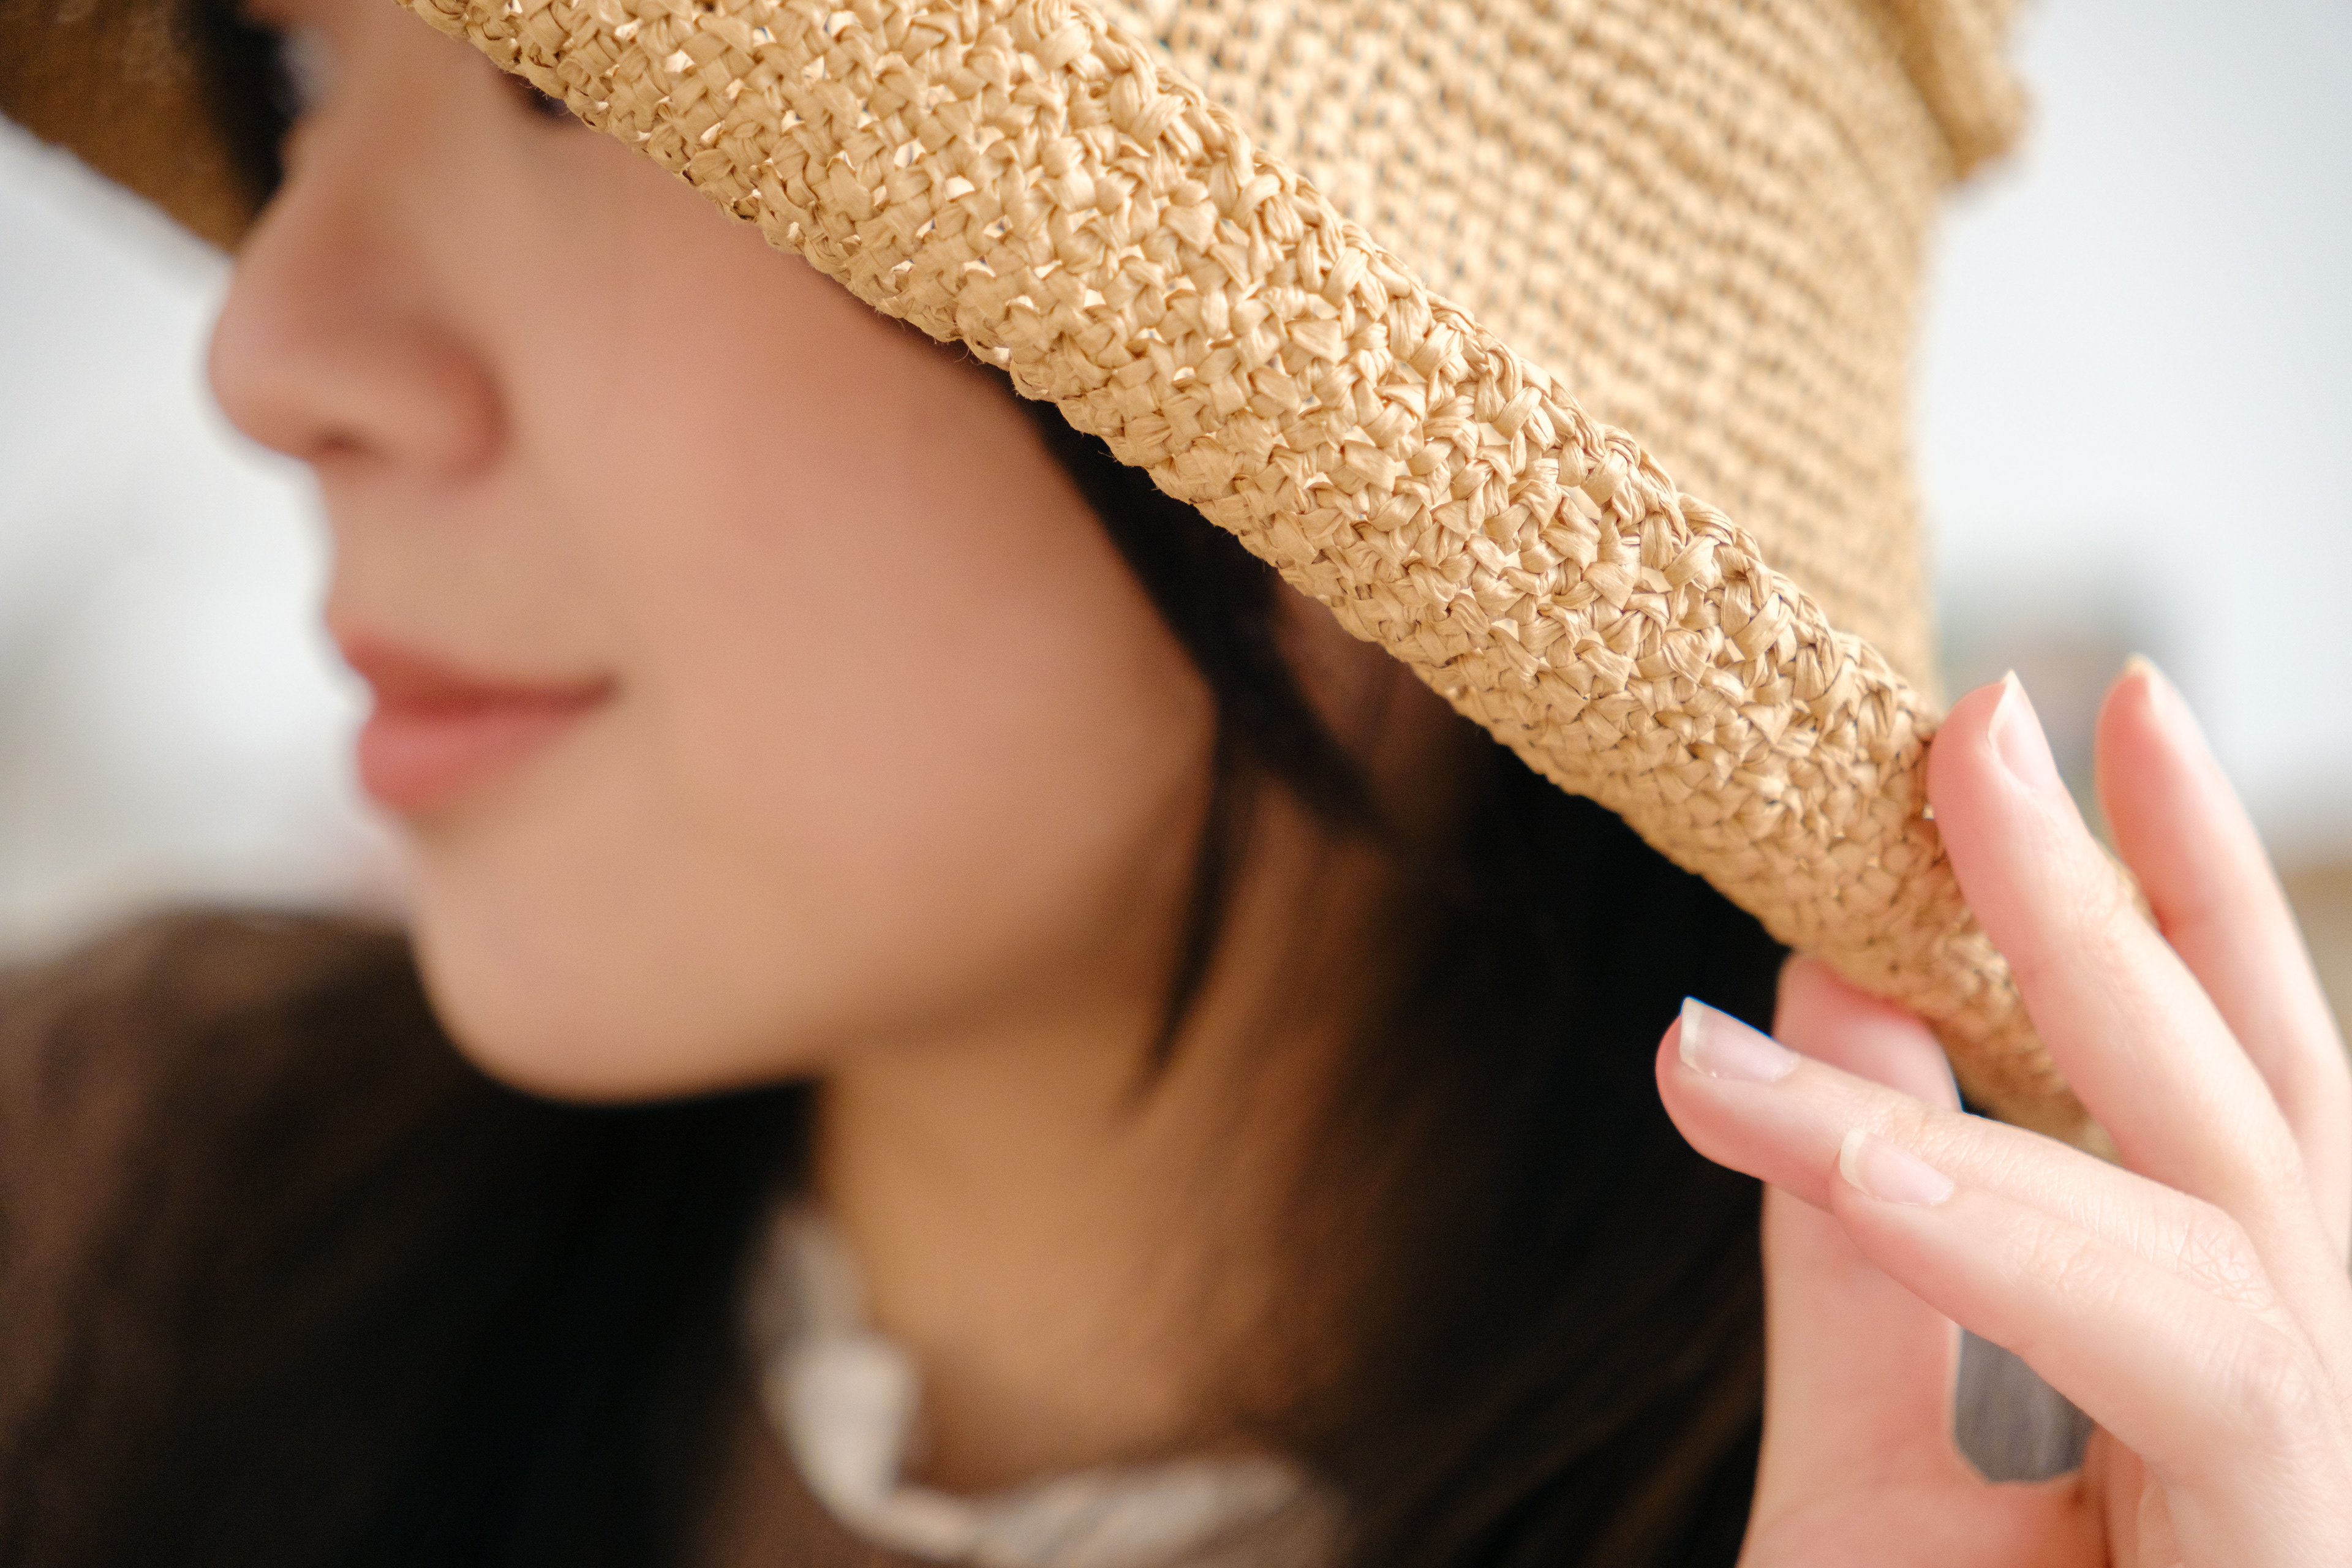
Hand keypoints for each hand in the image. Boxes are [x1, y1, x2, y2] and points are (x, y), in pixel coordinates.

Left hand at [1656, 663, 2351, 1566]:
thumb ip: (1861, 1237)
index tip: (2095, 705)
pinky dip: (1997, 1246)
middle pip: (2264, 1142)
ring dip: (2083, 1030)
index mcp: (2241, 1420)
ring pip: (2244, 1255)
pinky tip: (1836, 1130)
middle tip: (2011, 705)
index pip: (2237, 1120)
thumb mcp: (1865, 1474)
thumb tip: (1819, 992)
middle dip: (2143, 908)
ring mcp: (2315, 1527)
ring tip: (1943, 832)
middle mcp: (2321, 1463)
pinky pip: (2184, 1391)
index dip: (2194, 904)